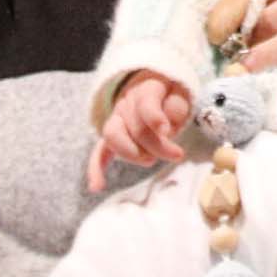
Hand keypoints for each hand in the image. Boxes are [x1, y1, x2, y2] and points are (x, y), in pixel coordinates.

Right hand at [87, 70, 192, 191]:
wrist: (154, 91)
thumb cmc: (169, 98)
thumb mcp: (180, 95)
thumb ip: (176, 105)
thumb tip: (166, 124)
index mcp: (145, 90)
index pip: (145, 102)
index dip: (154, 117)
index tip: (166, 130)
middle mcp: (126, 104)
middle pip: (134, 126)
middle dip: (156, 145)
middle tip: (176, 154)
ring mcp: (116, 120)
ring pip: (113, 136)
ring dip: (132, 154)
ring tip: (151, 160)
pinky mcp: (112, 137)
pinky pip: (99, 152)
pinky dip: (96, 168)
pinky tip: (96, 186)